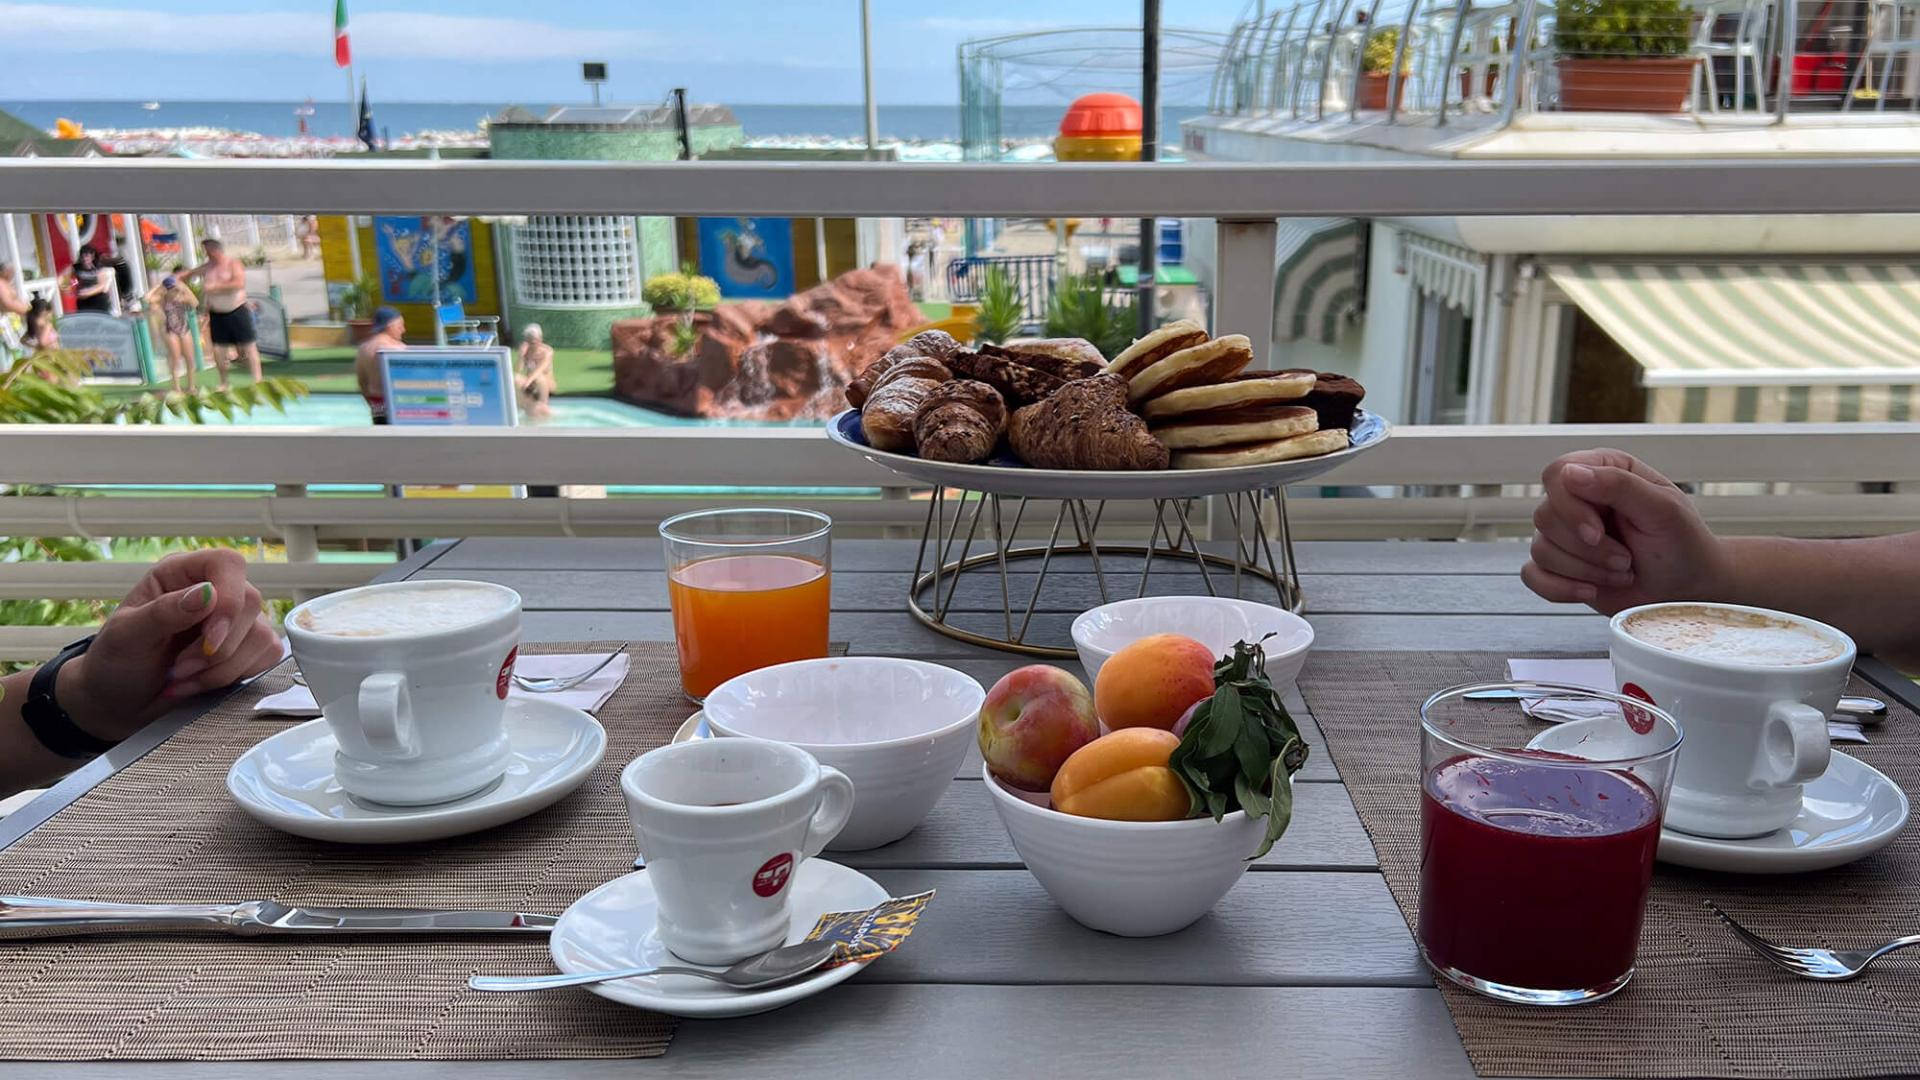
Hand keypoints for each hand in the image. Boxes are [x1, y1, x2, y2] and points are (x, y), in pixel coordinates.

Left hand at [59, 549, 282, 738]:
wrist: (120, 702)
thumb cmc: (116, 662)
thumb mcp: (126, 637)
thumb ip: (163, 613)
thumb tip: (207, 594)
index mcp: (181, 574)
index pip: (227, 564)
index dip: (228, 598)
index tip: (210, 638)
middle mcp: (213, 591)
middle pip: (249, 603)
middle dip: (217, 648)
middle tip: (180, 668)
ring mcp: (234, 621)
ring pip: (261, 636)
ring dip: (221, 669)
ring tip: (182, 678)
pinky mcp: (247, 649)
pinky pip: (266, 658)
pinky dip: (233, 677)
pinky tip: (201, 683)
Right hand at [1522, 449, 1729, 613]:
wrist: (1688, 589)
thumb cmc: (1683, 544)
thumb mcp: (1662, 509)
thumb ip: (1618, 485)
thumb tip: (1569, 473)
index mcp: (1603, 472)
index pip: (1557, 474)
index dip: (1569, 506)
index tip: (1597, 533)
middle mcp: (1578, 499)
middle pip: (1545, 516)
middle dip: (1586, 549)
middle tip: (1625, 560)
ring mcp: (1565, 534)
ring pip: (1540, 549)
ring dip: (1585, 571)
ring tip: (1622, 572)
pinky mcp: (1558, 566)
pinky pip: (1532, 575)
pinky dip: (1560, 589)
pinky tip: (1591, 590)